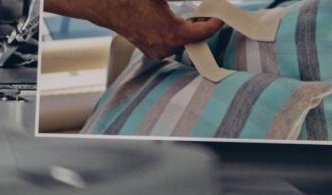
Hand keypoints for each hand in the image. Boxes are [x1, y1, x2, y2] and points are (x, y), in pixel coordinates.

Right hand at [44, 0, 222, 58]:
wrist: (110, 7)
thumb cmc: (136, 0)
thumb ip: (186, 0)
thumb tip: (208, 0)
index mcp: (174, 33)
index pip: (207, 31)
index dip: (217, 21)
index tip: (221, 13)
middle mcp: (168, 47)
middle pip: (196, 37)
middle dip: (202, 24)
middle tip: (204, 11)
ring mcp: (158, 52)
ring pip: (184, 41)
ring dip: (189, 29)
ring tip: (189, 15)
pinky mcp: (151, 51)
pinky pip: (172, 43)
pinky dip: (177, 34)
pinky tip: (174, 21)